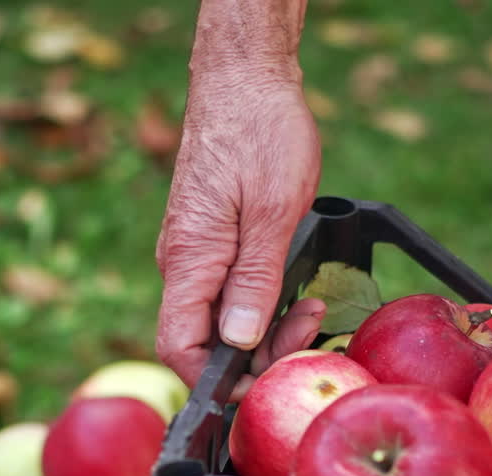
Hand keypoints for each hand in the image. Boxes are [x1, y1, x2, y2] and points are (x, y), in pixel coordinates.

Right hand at [156, 74, 321, 387]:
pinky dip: (265, 305)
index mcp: (189, 260)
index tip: (263, 381)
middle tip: (310, 329)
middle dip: (261, 354)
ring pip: (224, 323)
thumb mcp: (274, 211)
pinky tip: (296, 293)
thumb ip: (255, 281)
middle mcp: (183, 264)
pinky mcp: (212, 247)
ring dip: (269, 330)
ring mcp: (196, 256)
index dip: (216, 381)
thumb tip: (239, 341)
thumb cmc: (261, 131)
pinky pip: (231, 296)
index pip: (180, 349)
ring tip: (312, 309)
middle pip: (208, 344)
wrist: (246, 79)